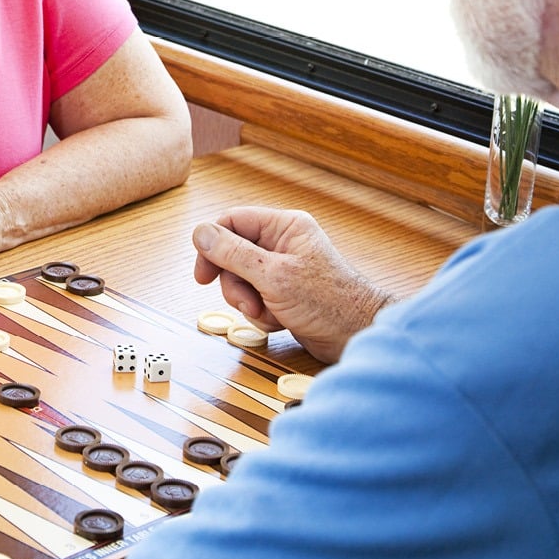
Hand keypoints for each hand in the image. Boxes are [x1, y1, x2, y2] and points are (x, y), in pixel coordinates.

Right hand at [192, 207, 394, 363]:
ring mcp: (283, 269)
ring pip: (241, 279)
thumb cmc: (329, 302)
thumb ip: (233, 253)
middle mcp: (283, 243)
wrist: (358, 336)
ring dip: (248, 302)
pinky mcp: (284, 293)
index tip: (203, 275)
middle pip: (232, 254)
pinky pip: (255, 297)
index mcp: (284, 226)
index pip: (232, 222)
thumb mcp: (273, 276)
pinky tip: (279, 321)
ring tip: (267, 314)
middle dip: (235, 284)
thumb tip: (201, 232)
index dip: (212, 246)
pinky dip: (261, 313)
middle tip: (248, 302)